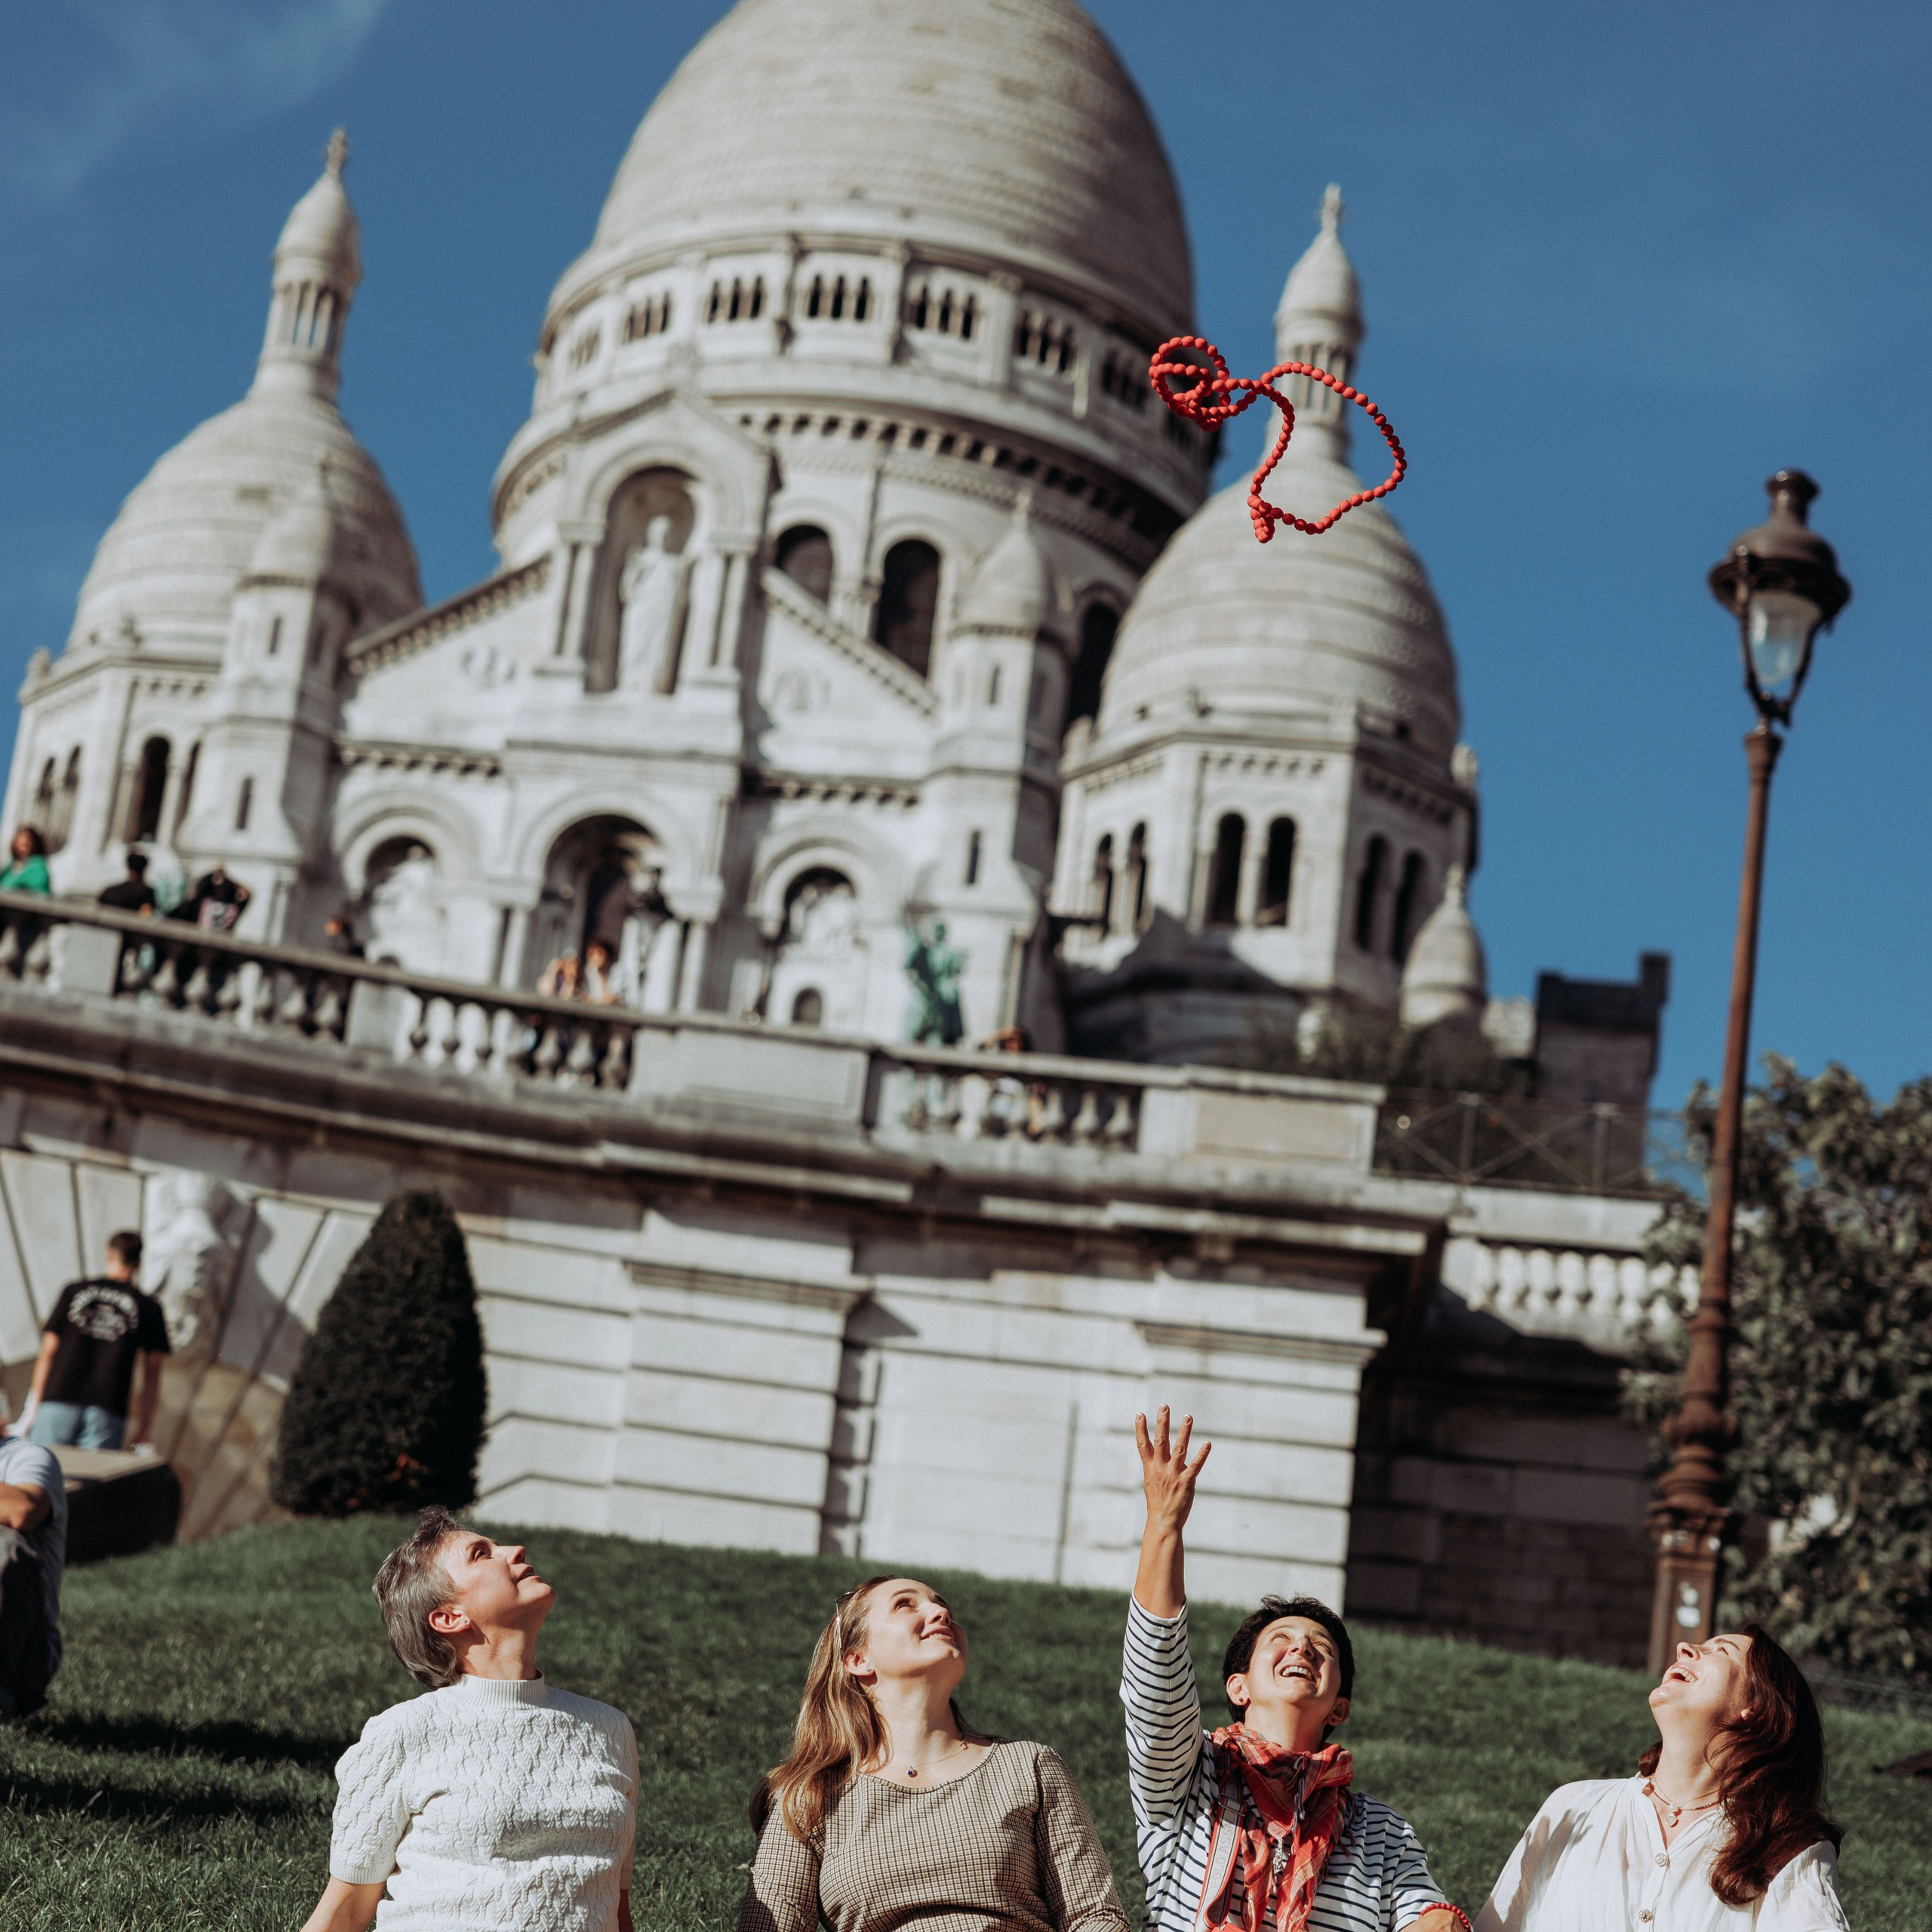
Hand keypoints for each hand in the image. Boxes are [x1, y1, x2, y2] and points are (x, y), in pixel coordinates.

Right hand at [1136, 1406, 1209, 1534]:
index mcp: (1150, 1468)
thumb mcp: (1152, 1481)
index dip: (1140, 1429)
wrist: (1164, 1521)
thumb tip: (1167, 1453)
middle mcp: (1160, 1468)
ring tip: (1188, 1416)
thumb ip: (1158, 1465)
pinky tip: (1207, 1443)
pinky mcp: (1186, 1482)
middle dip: (1162, 1422)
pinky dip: (1202, 1454)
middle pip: (1160, 1441)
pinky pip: (1195, 1465)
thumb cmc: (1158, 1501)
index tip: (1140, 1414)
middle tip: (1164, 1406)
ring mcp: (1173, 1474)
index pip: (1143, 1444)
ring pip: (1179, 1448)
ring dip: (1184, 1431)